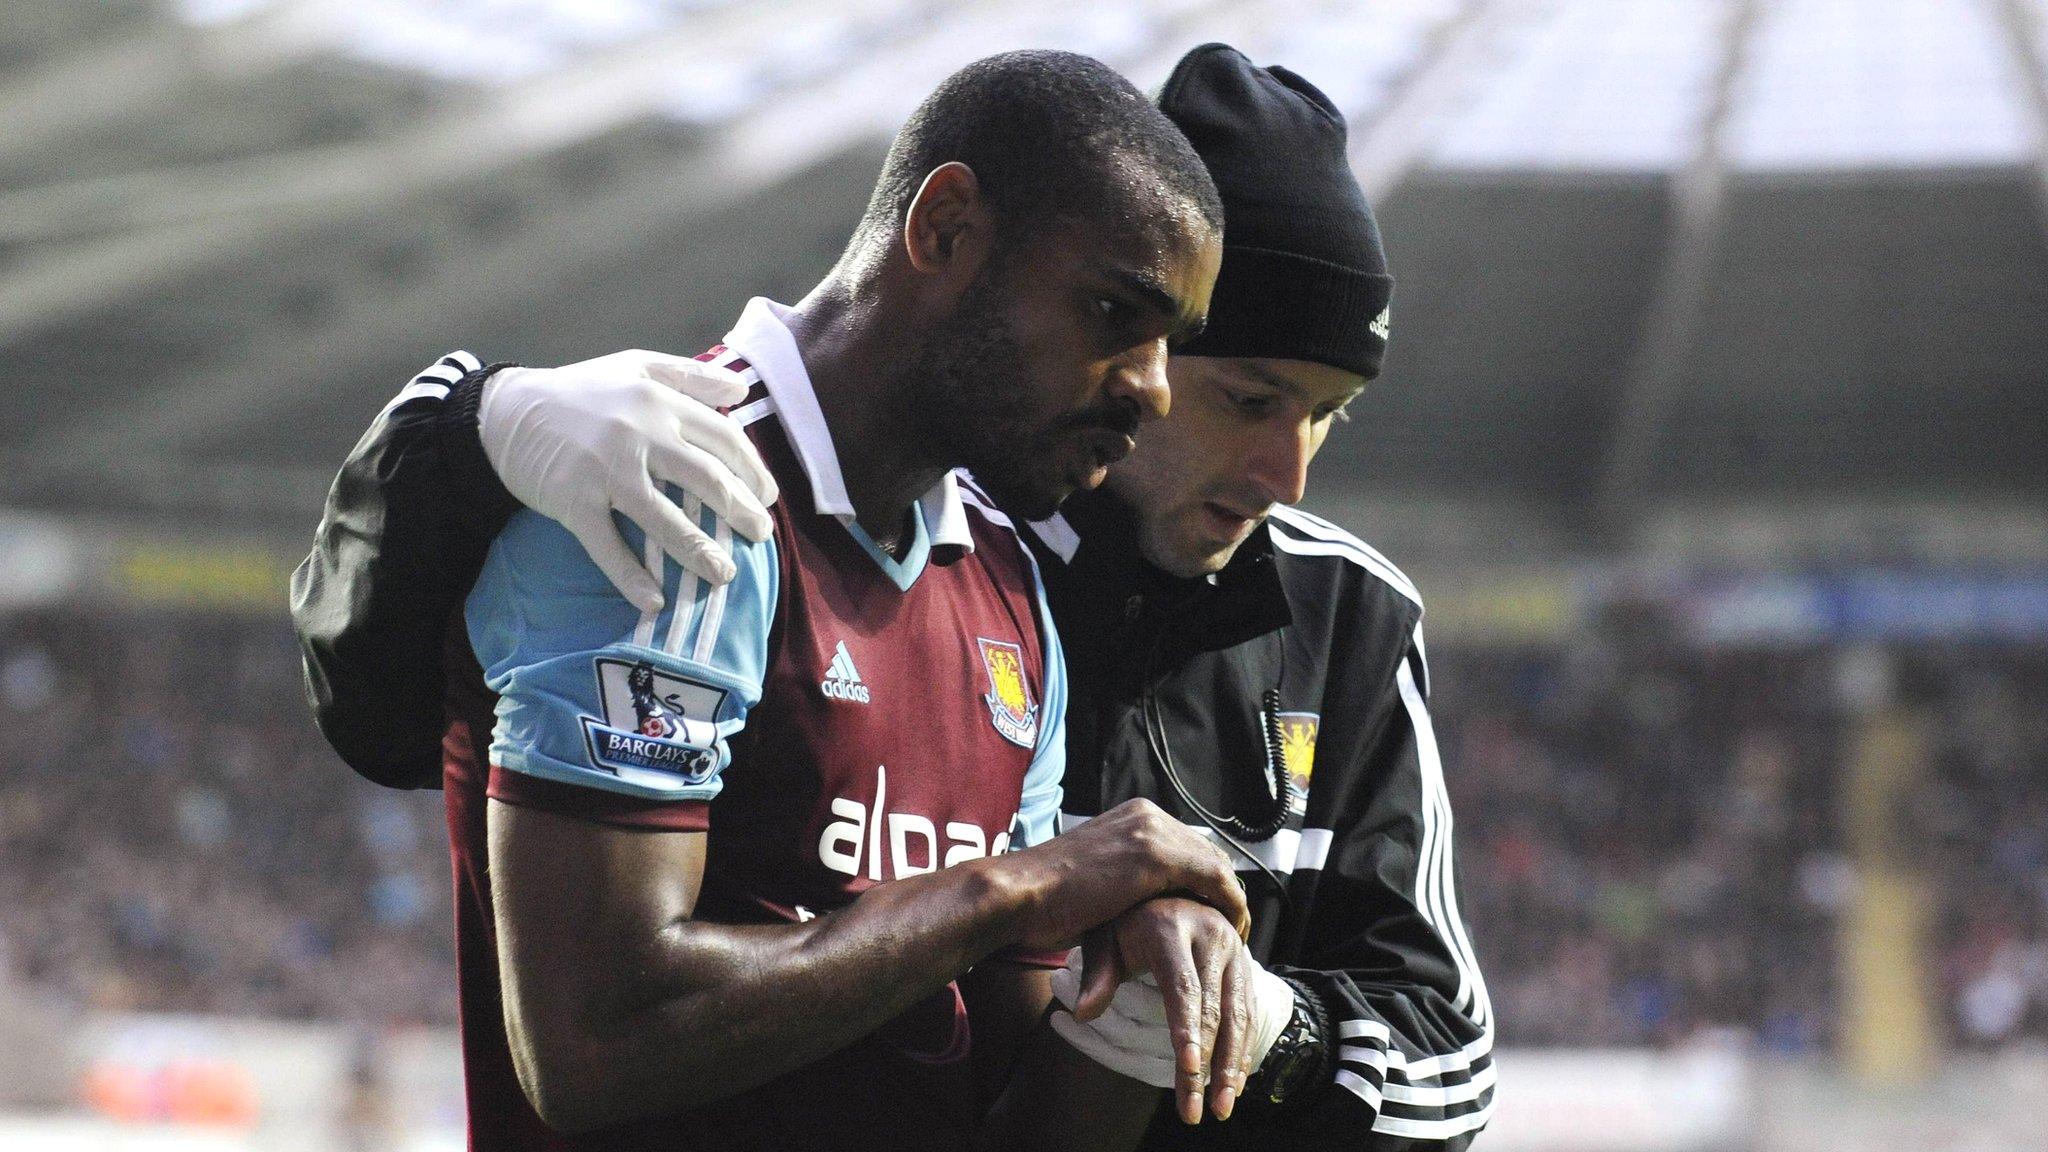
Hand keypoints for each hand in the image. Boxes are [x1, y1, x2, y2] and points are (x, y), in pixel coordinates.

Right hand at [477, 350, 779, 608]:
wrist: (505, 413)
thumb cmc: (578, 392)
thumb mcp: (633, 367)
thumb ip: (688, 376)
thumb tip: (740, 388)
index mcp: (657, 402)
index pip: (722, 438)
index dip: (752, 468)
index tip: (768, 495)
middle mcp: (639, 435)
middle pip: (706, 479)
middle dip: (741, 511)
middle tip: (761, 535)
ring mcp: (606, 472)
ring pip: (665, 518)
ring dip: (700, 551)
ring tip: (725, 574)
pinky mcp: (574, 502)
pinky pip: (608, 546)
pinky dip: (631, 577)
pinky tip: (655, 600)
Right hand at [1000, 798, 1248, 953]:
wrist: (1020, 893)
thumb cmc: (1047, 897)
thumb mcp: (1097, 877)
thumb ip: (1127, 879)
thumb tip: (1142, 899)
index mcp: (1133, 815)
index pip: (1189, 845)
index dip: (1207, 879)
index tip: (1214, 910)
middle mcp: (1147, 814)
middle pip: (1207, 852)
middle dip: (1222, 889)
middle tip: (1231, 924)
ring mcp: (1151, 831)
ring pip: (1215, 865)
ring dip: (1230, 899)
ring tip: (1235, 932)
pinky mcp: (1155, 855)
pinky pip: (1213, 879)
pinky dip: (1229, 905)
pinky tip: (1231, 930)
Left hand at [1049, 928, 1293, 1124]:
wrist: (1167, 887)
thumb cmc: (1126, 919)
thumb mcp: (1104, 936)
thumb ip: (1097, 974)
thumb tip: (1082, 1013)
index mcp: (1170, 926)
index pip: (1182, 986)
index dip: (1187, 1029)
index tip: (1189, 1068)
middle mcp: (1209, 933)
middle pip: (1215, 1008)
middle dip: (1209, 1063)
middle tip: (1200, 1108)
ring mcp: (1233, 947)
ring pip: (1239, 1013)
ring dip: (1232, 1064)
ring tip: (1221, 1106)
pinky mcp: (1245, 961)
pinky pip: (1249, 1011)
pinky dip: (1242, 1049)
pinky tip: (1232, 1083)